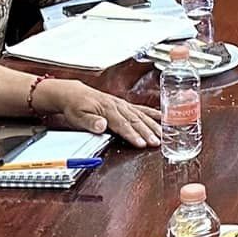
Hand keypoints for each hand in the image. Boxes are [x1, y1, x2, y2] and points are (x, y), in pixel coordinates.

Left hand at [40, 78, 161, 147]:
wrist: (75, 93)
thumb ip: (90, 121)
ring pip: (141, 115)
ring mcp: (123, 105)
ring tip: (162, 135)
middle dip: (147, 132)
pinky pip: (142, 109)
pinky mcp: (125, 105)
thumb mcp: (77, 116)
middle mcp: (117, 105)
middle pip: (135, 120)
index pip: (122, 124)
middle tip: (156, 142)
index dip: (133, 134)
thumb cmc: (76, 106)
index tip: (141, 143)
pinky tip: (162, 118)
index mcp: (107, 108)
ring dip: (152, 125)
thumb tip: (101, 125)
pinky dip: (153, 114)